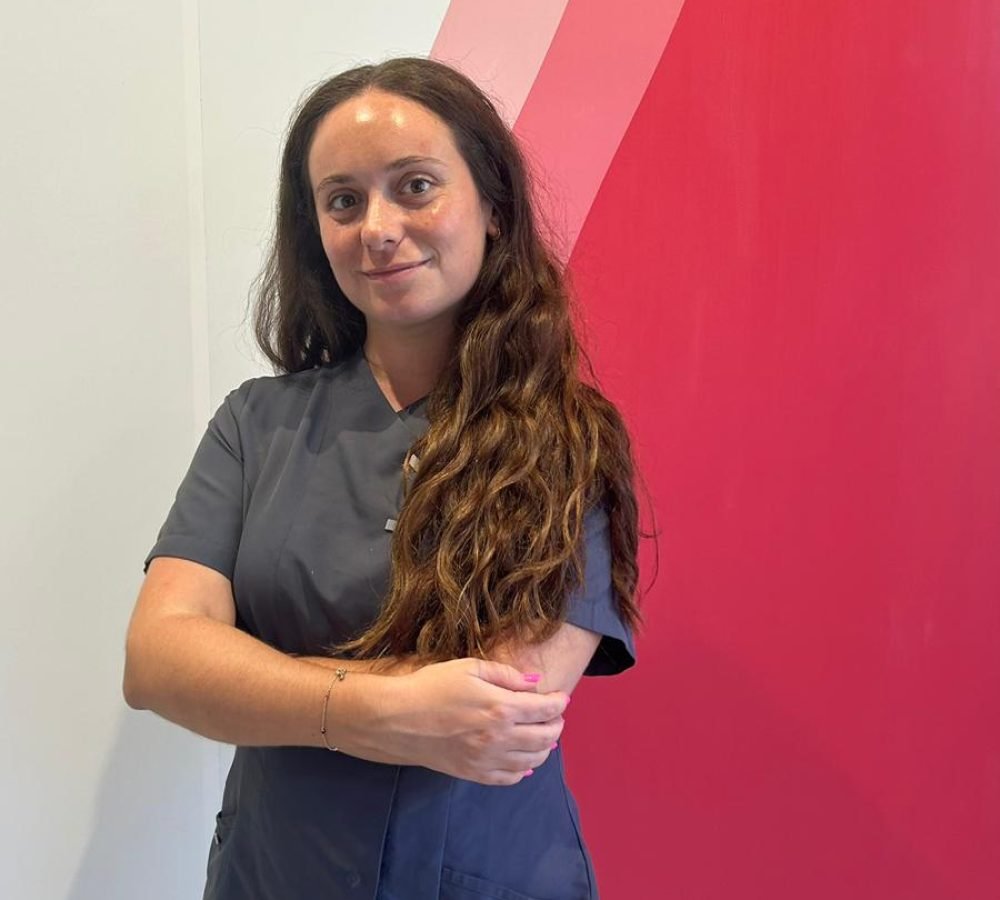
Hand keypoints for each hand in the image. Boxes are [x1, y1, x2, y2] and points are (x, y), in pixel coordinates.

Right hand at [371, 658, 568, 785]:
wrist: (396, 718)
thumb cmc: (431, 686)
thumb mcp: (469, 667)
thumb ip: (505, 675)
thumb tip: (534, 683)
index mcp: (500, 707)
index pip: (545, 709)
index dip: (559, 703)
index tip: (561, 698)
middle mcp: (499, 737)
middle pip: (545, 736)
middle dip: (556, 725)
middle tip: (556, 716)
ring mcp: (487, 759)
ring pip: (532, 760)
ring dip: (545, 748)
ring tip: (545, 737)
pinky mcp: (473, 774)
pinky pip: (509, 778)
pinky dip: (524, 771)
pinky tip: (526, 763)